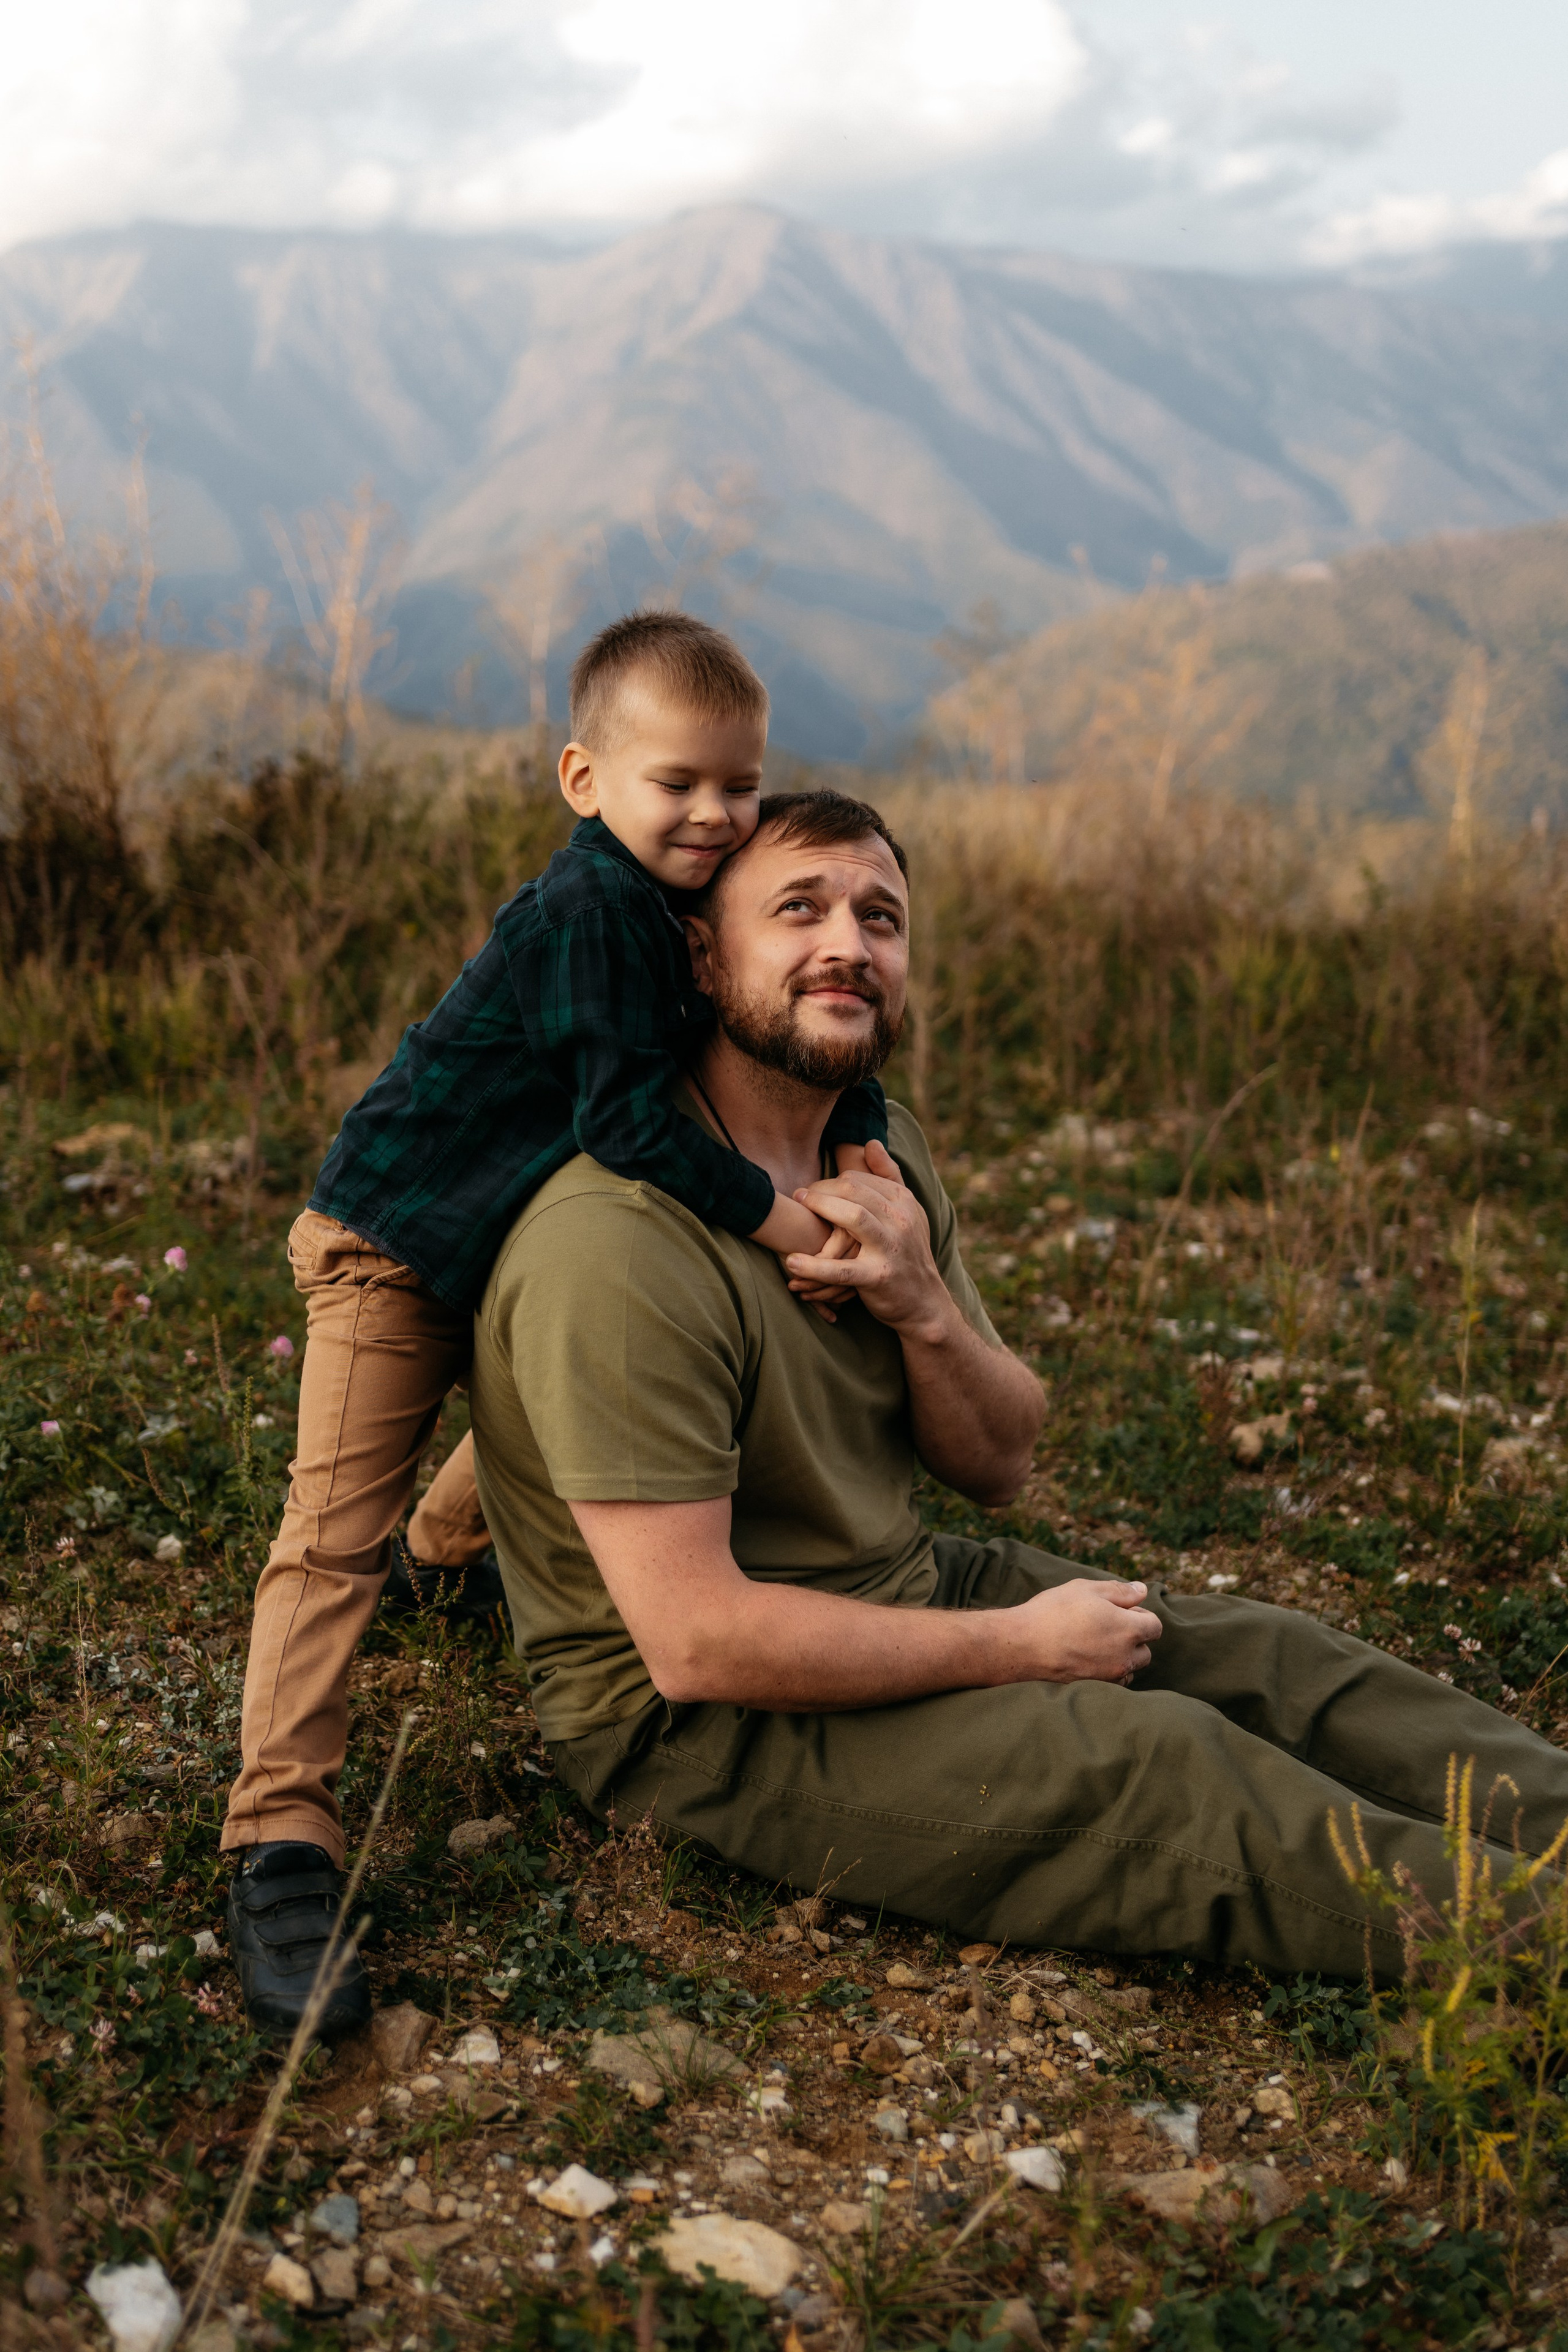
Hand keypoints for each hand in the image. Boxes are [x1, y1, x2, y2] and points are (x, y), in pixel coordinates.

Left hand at [786, 1139, 950, 1340]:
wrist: (924, 1302)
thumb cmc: (907, 1254)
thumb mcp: (908, 1211)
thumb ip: (889, 1176)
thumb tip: (871, 1142)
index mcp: (904, 1201)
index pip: (859, 1179)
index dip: (830, 1181)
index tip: (813, 1190)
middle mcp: (901, 1220)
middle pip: (853, 1190)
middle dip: (820, 1190)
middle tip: (799, 1196)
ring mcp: (890, 1248)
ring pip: (852, 1217)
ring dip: (819, 1210)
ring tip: (796, 1211)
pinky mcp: (878, 1277)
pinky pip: (841, 1269)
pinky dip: (814, 1266)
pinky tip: (792, 1262)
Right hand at [1002, 1579, 1162, 1684]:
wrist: (1023, 1645)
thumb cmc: (1054, 1612)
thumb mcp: (1086, 1589)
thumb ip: (1119, 1591)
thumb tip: (1142, 1590)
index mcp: (1128, 1629)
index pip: (1155, 1626)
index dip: (1140, 1615)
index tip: (1121, 1611)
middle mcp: (1125, 1657)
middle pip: (1145, 1651)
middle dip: (1134, 1638)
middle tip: (1106, 1625)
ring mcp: (1110, 1676)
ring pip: (1130, 1669)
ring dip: (1122, 1657)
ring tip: (1096, 1644)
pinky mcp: (1095, 1689)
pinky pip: (1113, 1682)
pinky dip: (1109, 1672)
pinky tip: (1088, 1659)